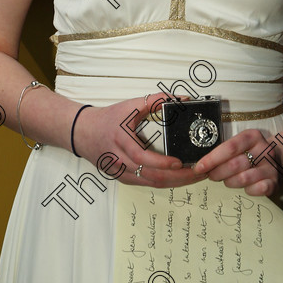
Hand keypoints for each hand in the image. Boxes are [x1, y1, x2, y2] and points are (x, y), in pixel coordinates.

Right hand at [72, 92, 207, 187]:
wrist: (83, 133)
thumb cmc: (108, 118)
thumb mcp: (130, 106)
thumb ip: (155, 100)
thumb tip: (181, 99)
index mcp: (121, 141)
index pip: (142, 157)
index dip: (162, 162)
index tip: (180, 162)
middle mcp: (120, 161)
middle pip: (151, 176)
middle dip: (178, 177)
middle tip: (199, 172)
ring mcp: (121, 173)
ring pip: (151, 183)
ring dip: (174, 182)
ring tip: (194, 176)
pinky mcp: (124, 179)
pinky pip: (147, 183)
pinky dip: (164, 182)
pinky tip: (179, 178)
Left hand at [191, 128, 282, 196]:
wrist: (280, 161)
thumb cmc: (252, 153)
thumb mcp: (242, 145)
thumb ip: (225, 151)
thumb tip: (201, 163)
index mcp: (252, 136)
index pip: (230, 147)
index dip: (212, 158)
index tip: (199, 167)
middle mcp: (264, 150)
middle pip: (235, 164)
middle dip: (218, 172)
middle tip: (210, 176)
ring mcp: (271, 167)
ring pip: (244, 178)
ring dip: (230, 182)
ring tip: (225, 181)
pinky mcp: (275, 182)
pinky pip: (258, 190)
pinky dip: (247, 190)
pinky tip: (244, 187)